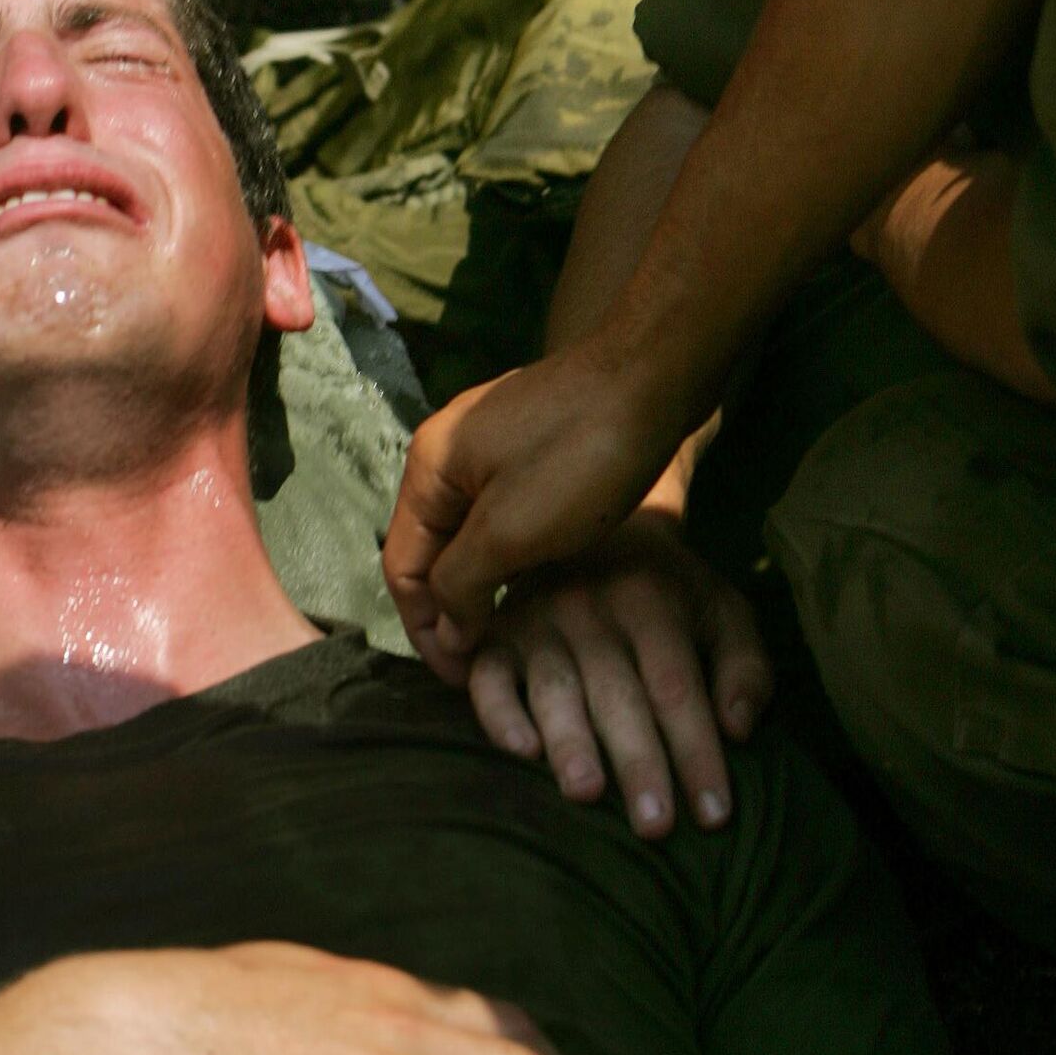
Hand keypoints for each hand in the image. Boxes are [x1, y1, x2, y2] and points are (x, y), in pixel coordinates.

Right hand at [384, 348, 684, 661]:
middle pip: (432, 552)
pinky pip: (507, 516)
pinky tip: (541, 586)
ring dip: (484, 588)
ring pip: (472, 536)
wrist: (655, 375)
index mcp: (428, 469)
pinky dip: (513, 557)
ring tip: (513, 637)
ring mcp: (494, 447)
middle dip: (452, 612)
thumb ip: (463, 584)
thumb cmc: (579, 456)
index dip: (425, 631)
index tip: (463, 679)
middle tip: (487, 667)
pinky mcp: (537, 448)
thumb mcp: (511, 532)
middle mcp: (449, 454)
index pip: (401, 567)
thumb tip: (448, 629)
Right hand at [465, 516, 771, 835]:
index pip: (678, 689)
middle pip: (620, 696)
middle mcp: (590, 606)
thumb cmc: (669, 592)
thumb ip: (745, 666)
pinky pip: (489, 677)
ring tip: (586, 794)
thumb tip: (738, 729)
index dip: (697, 753)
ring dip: (571, 742)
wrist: (594, 527)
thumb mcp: (722, 611)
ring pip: (555, 689)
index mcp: (651, 600)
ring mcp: (537, 619)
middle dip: (639, 763)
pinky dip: (500, 713)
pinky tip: (521, 751)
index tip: (714, 816)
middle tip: (655, 826)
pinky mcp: (495, 635)